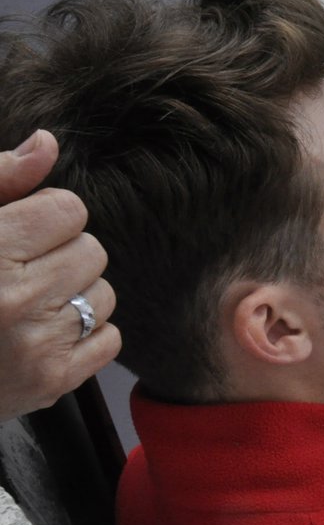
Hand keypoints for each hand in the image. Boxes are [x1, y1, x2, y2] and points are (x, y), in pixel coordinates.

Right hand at [0, 130, 119, 420]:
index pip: (68, 210)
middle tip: (18, 272)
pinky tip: (40, 335)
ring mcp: (35, 345)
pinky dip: (84, 336)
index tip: (18, 234)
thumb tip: (46, 143)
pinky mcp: (51, 381)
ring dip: (73, 296)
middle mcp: (13, 298)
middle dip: (60, 256)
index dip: (44, 218)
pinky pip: (109, 339)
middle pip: (91, 250)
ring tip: (26, 306)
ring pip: (104, 294)